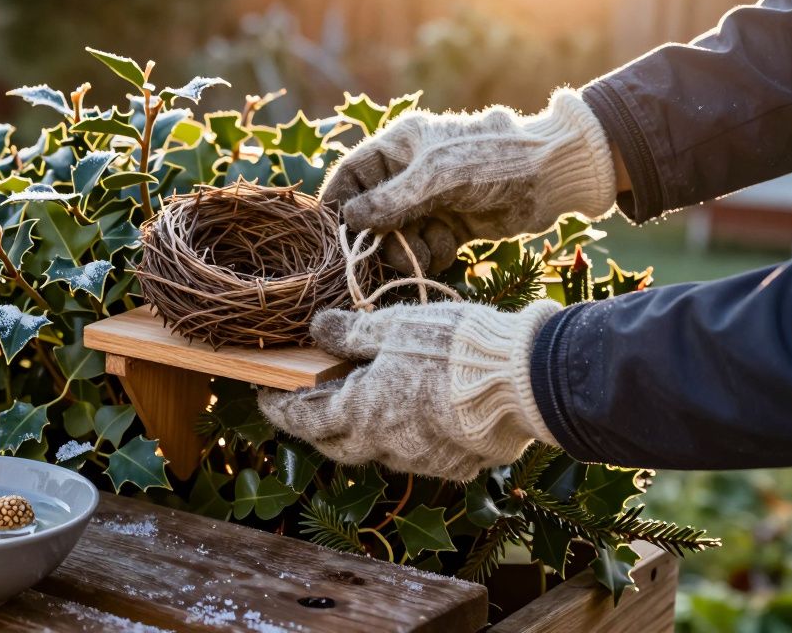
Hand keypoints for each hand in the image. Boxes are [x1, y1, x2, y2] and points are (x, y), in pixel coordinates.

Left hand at [257, 300, 560, 480]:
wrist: (524, 382)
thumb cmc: (454, 348)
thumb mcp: (394, 326)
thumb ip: (350, 332)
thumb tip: (316, 329)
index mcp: (360, 413)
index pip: (303, 419)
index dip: (280, 408)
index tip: (266, 396)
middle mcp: (383, 446)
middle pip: (334, 444)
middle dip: (315, 426)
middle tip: (306, 405)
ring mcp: (419, 462)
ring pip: (375, 451)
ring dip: (360, 432)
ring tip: (360, 403)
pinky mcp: (453, 466)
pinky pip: (414, 456)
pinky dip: (401, 437)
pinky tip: (410, 416)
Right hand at [321, 89, 615, 273]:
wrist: (551, 177)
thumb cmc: (492, 160)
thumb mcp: (436, 176)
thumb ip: (391, 200)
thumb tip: (350, 218)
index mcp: (400, 146)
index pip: (352, 173)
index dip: (337, 201)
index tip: (332, 233)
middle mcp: (408, 174)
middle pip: (370, 214)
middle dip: (379, 236)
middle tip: (388, 252)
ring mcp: (428, 202)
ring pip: (395, 237)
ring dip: (408, 249)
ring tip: (431, 246)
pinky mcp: (449, 225)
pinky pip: (422, 248)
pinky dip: (431, 254)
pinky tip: (450, 246)